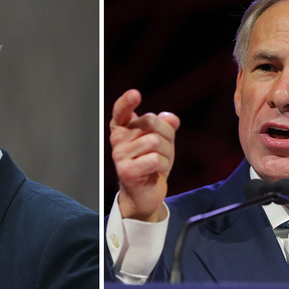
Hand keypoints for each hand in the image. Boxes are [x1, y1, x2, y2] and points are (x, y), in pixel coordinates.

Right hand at [110, 89, 179, 221]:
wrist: (145, 194)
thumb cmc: (152, 164)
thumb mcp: (163, 141)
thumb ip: (166, 126)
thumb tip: (171, 118)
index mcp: (123, 128)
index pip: (121, 111)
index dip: (126, 102)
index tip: (135, 94)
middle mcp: (117, 139)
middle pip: (150, 122)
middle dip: (167, 135)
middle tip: (165, 150)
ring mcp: (119, 155)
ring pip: (155, 141)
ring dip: (167, 153)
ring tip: (161, 163)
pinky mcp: (126, 171)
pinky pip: (154, 159)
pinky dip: (163, 165)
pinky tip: (157, 171)